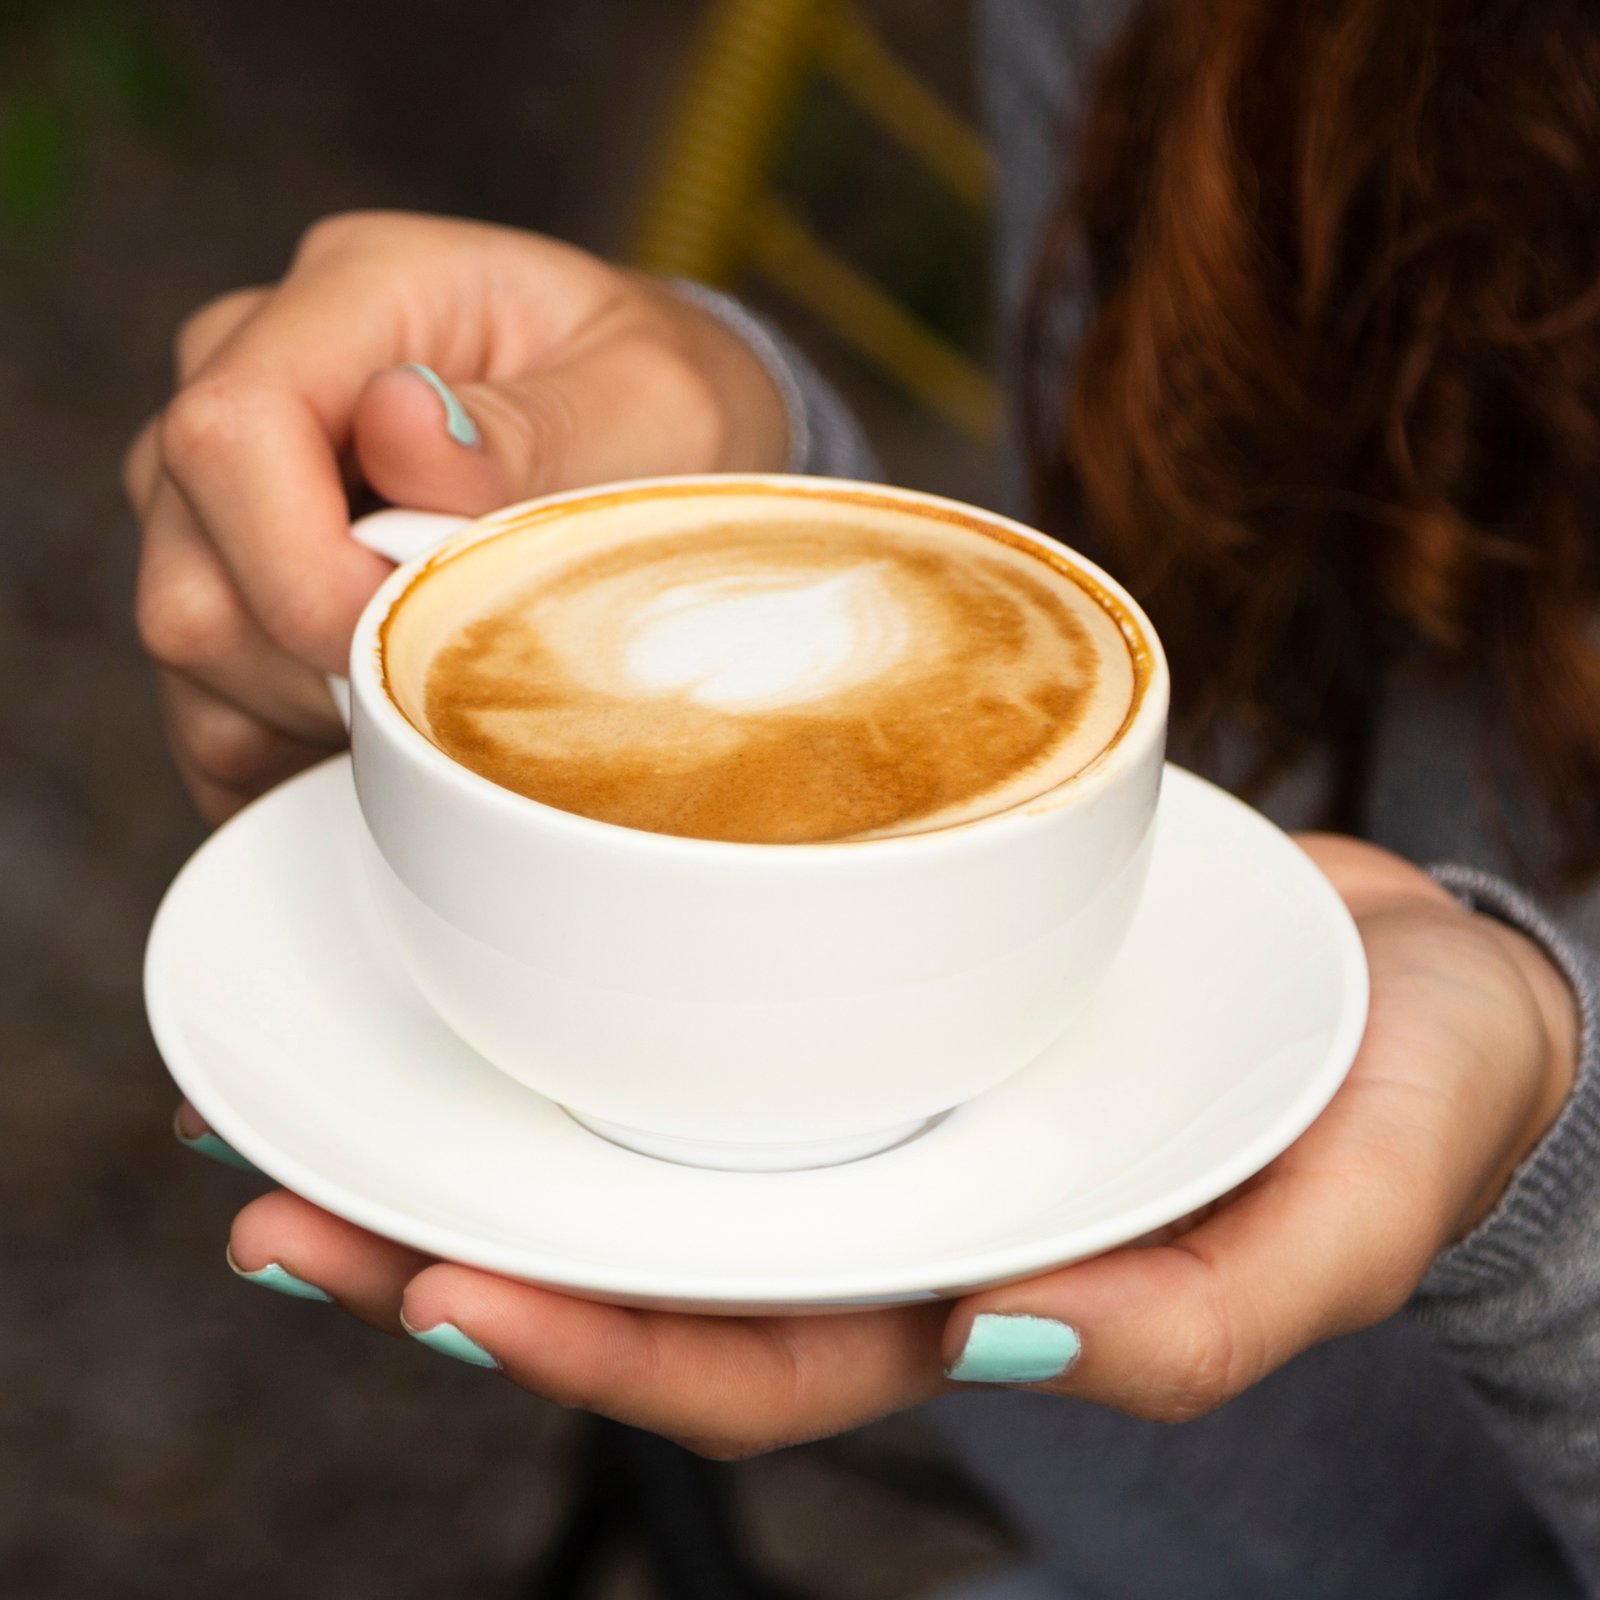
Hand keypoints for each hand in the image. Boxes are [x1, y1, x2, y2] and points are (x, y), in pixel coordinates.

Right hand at [124, 211, 789, 821]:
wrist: (670, 449)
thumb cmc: (666, 414)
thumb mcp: (657, 406)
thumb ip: (533, 430)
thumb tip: (399, 427)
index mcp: (360, 291)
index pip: (231, 432)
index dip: (305, 572)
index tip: (418, 642)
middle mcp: (258, 371)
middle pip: (195, 564)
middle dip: (323, 661)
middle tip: (461, 680)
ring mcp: (227, 479)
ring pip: (190, 642)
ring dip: (313, 713)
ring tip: (445, 698)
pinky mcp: (231, 576)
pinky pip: (208, 706)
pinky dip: (294, 752)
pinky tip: (394, 737)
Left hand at [193, 836, 1577, 1456]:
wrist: (1416, 974)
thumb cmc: (1396, 1097)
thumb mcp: (1342, 1215)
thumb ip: (1216, 1310)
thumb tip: (1029, 1337)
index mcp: (981, 1280)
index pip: (759, 1352)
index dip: (602, 1347)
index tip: (443, 1289)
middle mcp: (900, 1195)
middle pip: (652, 1256)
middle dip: (459, 1252)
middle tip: (281, 1212)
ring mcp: (881, 1088)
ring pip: (652, 1139)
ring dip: (481, 1130)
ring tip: (301, 1102)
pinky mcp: (886, 973)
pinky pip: (717, 1004)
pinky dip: (594, 995)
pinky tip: (489, 945)